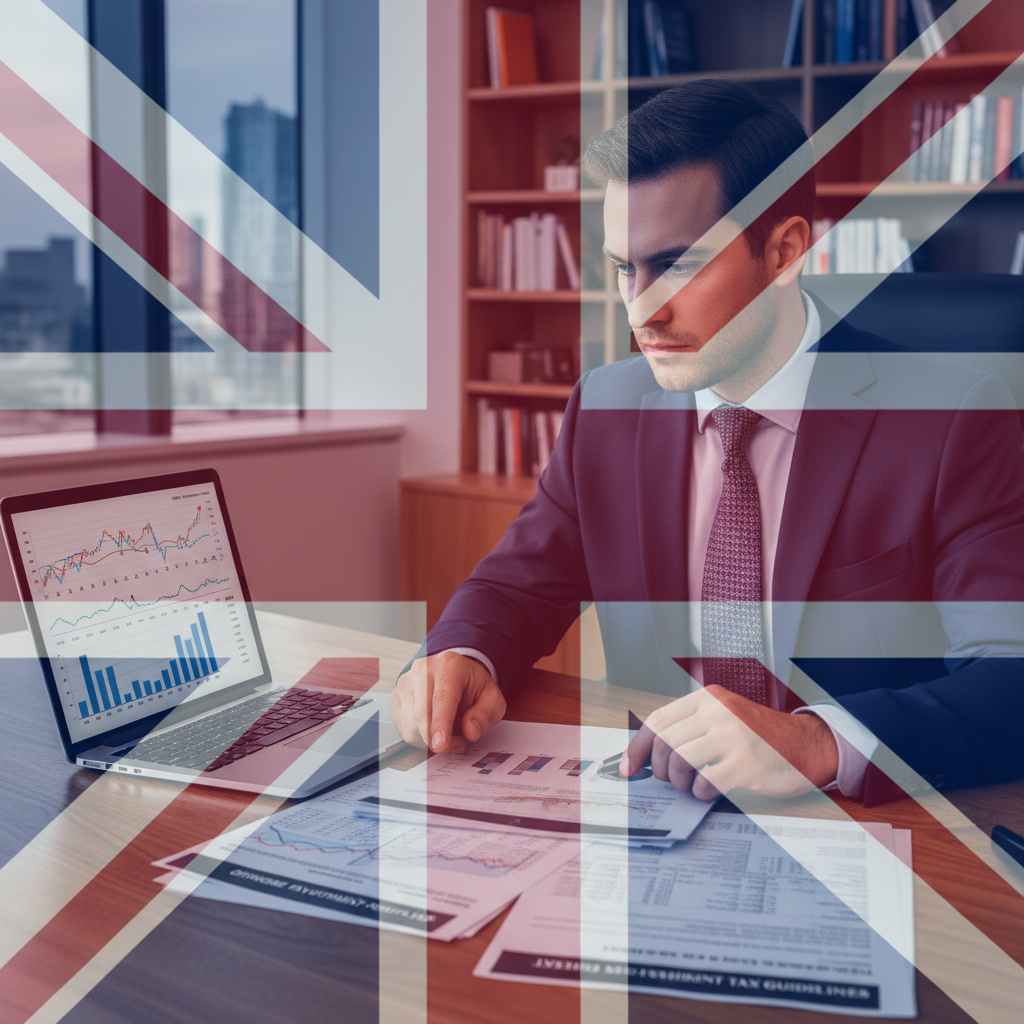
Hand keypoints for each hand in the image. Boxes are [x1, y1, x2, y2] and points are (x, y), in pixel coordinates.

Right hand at [390, 651, 505, 753]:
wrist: (456, 674)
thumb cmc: (472, 687)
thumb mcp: (492, 699)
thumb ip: (485, 715)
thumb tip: (470, 732)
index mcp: (449, 665)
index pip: (442, 698)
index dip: (441, 724)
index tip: (441, 744)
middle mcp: (421, 670)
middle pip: (422, 715)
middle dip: (439, 740)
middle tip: (459, 744)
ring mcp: (405, 683)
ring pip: (411, 726)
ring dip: (431, 740)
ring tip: (449, 732)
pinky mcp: (396, 697)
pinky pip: (404, 729)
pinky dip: (420, 738)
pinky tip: (434, 729)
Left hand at [621, 685, 838, 800]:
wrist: (807, 745)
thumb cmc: (761, 736)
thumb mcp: (724, 718)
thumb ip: (692, 728)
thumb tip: (649, 754)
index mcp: (708, 698)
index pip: (658, 720)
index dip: (638, 747)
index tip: (628, 768)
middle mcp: (718, 712)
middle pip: (664, 742)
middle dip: (659, 768)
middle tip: (669, 779)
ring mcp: (733, 735)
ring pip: (679, 760)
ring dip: (678, 781)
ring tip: (691, 785)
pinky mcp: (746, 762)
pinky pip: (705, 782)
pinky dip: (700, 792)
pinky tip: (709, 791)